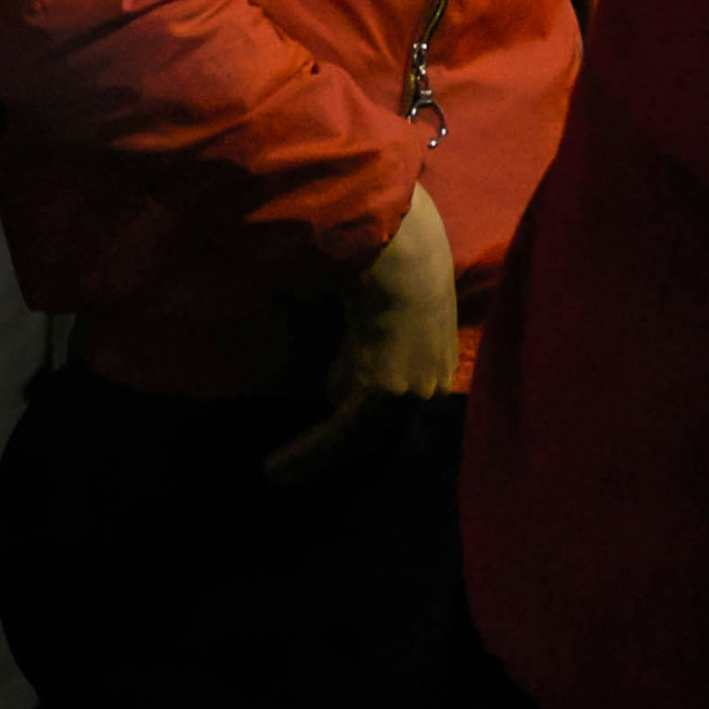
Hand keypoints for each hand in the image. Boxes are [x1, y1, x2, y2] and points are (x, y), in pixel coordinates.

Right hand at [268, 183, 456, 482]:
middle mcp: (433, 376)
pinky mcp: (386, 391)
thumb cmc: (384, 252)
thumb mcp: (377, 304)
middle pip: (377, 429)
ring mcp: (414, 386)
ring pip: (356, 437)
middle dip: (333, 449)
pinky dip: (305, 453)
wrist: (396, 234)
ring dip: (311, 458)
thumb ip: (364, 342)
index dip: (353, 427)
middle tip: (290, 470)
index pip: (393, 404)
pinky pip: (341, 433)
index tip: (319, 439)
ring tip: (274, 474)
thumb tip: (335, 382)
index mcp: (436, 352)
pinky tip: (273, 469)